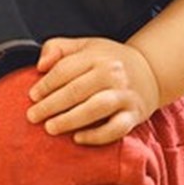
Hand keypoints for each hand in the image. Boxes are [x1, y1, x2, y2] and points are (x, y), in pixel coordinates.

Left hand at [26, 37, 160, 144]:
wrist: (151, 70)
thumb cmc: (109, 60)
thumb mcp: (83, 45)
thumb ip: (57, 48)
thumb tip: (40, 65)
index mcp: (97, 56)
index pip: (65, 70)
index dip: (45, 84)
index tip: (32, 96)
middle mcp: (113, 74)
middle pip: (76, 90)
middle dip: (51, 105)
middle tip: (32, 116)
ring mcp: (125, 95)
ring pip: (95, 109)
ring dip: (69, 120)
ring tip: (50, 128)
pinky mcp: (134, 115)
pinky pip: (116, 128)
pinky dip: (97, 135)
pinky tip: (78, 138)